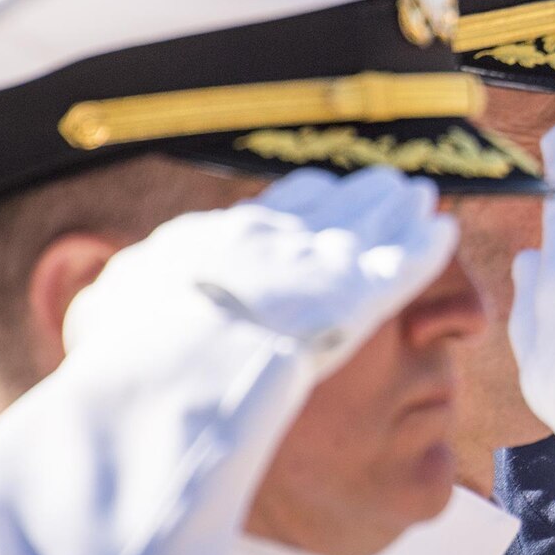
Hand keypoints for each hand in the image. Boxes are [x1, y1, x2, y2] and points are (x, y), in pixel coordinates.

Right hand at [63, 167, 456, 379]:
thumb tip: (108, 296)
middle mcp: (283, 237)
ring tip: (422, 196)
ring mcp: (326, 264)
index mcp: (229, 235)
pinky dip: (427, 245)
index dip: (310, 196)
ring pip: (377, 223)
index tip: (326, 189)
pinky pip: (406, 261)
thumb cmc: (135, 349)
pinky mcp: (364, 297)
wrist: (178, 369)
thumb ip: (122, 296)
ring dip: (402, 210)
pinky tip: (445, 231)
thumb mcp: (113, 310)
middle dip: (366, 195)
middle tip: (391, 184)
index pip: (280, 203)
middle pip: (338, 203)